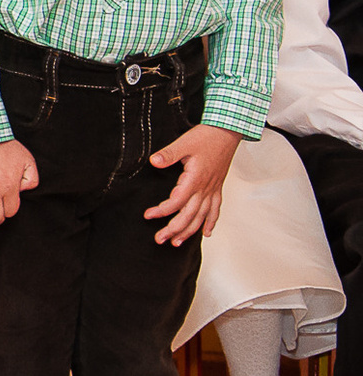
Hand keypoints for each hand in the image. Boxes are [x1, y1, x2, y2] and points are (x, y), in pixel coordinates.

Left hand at [146, 123, 241, 244]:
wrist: (227, 133)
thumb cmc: (206, 137)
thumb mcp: (184, 143)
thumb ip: (168, 154)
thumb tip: (154, 161)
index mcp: (195, 179)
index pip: (177, 202)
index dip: (162, 211)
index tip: (148, 216)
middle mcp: (205, 188)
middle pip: (189, 215)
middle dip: (174, 230)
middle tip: (160, 239)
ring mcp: (213, 189)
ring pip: (202, 217)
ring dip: (190, 231)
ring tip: (177, 242)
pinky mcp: (218, 187)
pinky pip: (215, 209)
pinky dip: (210, 222)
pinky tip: (206, 233)